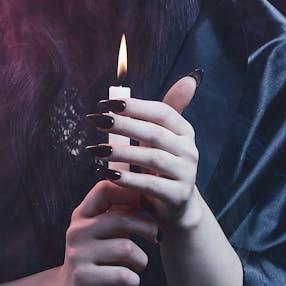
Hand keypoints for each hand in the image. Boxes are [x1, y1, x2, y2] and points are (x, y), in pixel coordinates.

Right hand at [54, 179, 158, 285]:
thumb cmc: (98, 256)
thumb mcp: (105, 229)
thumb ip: (121, 209)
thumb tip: (148, 178)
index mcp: (83, 213)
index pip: (106, 189)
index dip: (132, 192)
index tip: (148, 205)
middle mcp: (77, 230)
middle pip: (122, 218)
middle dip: (147, 227)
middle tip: (157, 237)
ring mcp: (78, 254)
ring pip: (126, 248)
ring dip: (142, 260)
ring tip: (139, 265)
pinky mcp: (83, 277)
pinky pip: (122, 274)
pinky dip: (134, 279)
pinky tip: (131, 280)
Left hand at [87, 74, 201, 233]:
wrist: (177, 207)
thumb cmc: (164, 166)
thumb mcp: (166, 136)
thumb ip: (170, 108)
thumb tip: (190, 78)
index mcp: (185, 131)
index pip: (162, 112)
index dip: (134, 106)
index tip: (105, 104)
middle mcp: (189, 150)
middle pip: (154, 133)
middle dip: (123, 125)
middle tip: (96, 121)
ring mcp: (186, 174)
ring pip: (152, 158)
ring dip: (121, 152)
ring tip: (95, 150)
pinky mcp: (178, 196)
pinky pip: (150, 185)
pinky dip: (127, 179)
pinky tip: (106, 173)